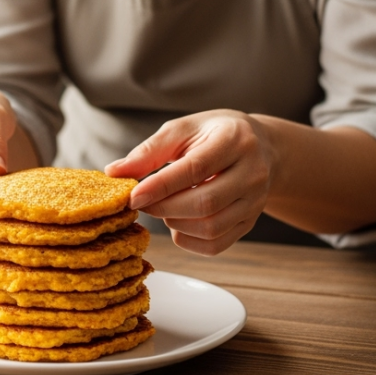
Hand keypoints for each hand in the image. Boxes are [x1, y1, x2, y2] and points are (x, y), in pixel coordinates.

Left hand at [105, 110, 275, 255]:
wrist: (261, 147)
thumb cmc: (214, 135)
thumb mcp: (183, 130)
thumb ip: (150, 151)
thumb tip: (115, 172)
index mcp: (236, 140)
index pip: (196, 169)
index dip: (160, 186)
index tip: (133, 196)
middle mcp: (253, 172)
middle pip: (205, 203)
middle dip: (164, 207)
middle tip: (142, 203)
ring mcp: (256, 201)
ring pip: (210, 228)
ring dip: (175, 223)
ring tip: (163, 207)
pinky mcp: (250, 222)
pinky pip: (216, 245)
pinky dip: (188, 240)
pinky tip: (178, 222)